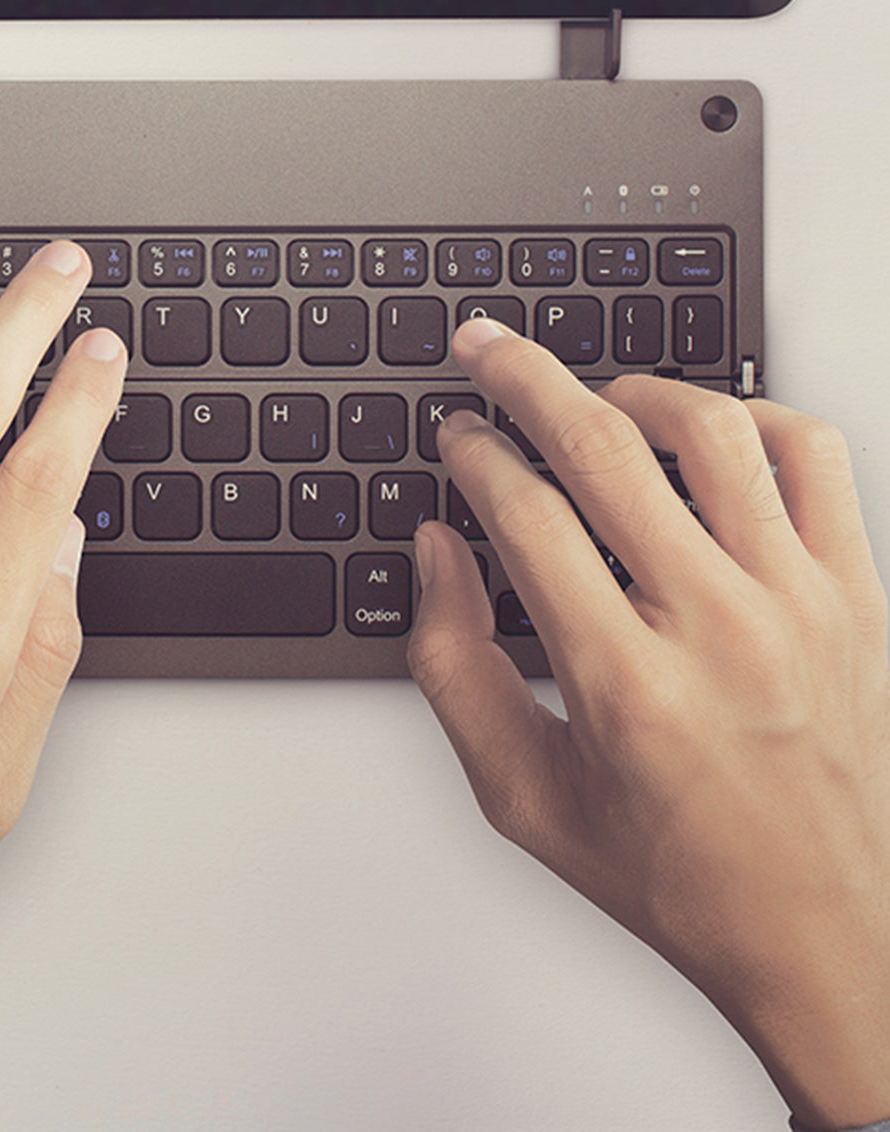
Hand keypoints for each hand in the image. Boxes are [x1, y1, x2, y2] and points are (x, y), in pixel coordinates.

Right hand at [409, 317, 889, 1131]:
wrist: (837, 936)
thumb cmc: (684, 877)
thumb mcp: (525, 798)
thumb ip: (456, 667)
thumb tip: (437, 554)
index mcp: (624, 684)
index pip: (525, 514)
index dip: (473, 456)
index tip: (456, 438)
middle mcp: (716, 627)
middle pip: (601, 446)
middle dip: (522, 379)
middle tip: (484, 349)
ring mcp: (799, 601)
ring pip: (710, 430)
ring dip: (633, 390)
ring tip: (595, 395)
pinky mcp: (857, 593)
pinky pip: (812, 457)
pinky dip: (754, 417)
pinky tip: (711, 433)